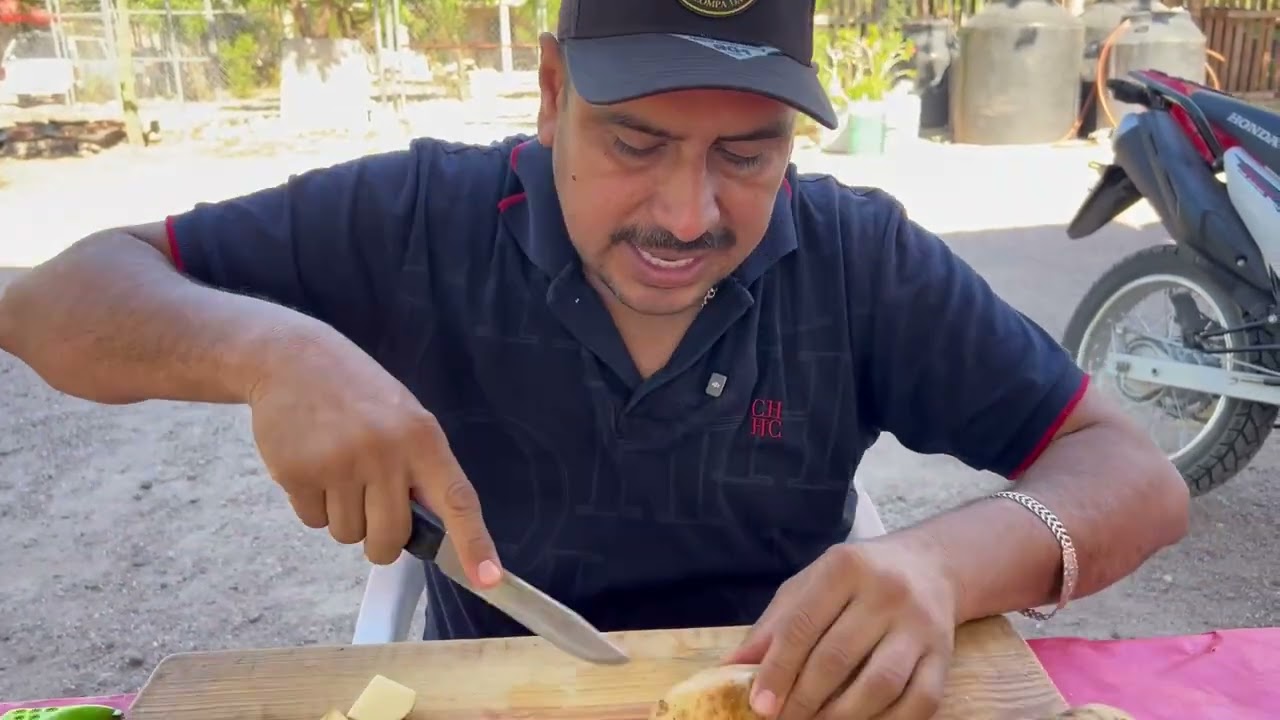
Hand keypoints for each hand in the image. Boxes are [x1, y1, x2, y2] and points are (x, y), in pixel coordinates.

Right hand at [246, 326, 500, 585]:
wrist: (293, 360)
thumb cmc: (358, 395)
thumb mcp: (404, 418)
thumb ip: (420, 470)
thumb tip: (432, 531)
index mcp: (422, 438)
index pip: (457, 500)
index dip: (475, 543)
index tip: (489, 578)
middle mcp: (385, 452)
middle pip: (391, 538)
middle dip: (381, 539)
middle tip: (370, 505)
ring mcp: (339, 463)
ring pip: (348, 535)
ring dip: (343, 516)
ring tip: (337, 468)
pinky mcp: (298, 473)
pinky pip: (313, 522)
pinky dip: (313, 505)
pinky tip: (312, 465)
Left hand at [724, 538, 957, 719]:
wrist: (929, 565)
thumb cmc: (856, 579)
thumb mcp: (810, 586)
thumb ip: (774, 625)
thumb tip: (731, 667)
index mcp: (844, 568)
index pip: (802, 626)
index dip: (777, 670)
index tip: (759, 705)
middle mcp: (886, 592)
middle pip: (837, 658)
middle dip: (803, 700)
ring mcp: (920, 625)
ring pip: (879, 685)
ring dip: (841, 717)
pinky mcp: (943, 656)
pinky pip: (919, 702)